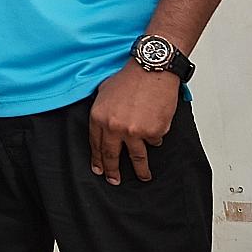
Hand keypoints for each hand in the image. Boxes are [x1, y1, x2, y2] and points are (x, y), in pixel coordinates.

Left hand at [89, 60, 178, 184]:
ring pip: (136, 157)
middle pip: (111, 155)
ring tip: (142, 177)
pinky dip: (155, 138)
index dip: (97, 159)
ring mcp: (134, 132)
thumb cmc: (129, 78)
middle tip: (114, 180)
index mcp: (98, 117)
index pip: (95, 145)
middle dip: (112, 171)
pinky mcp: (153, 133)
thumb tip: (103, 126)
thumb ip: (102, 112)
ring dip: (139, 170)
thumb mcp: (104, 93)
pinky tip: (155, 131)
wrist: (151, 71)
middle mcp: (114, 128)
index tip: (99, 169)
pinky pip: (154, 141)